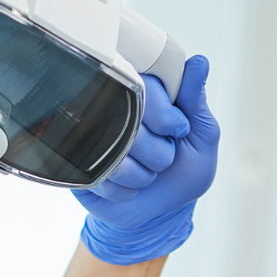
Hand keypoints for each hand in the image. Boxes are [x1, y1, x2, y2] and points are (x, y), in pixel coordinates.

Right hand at [73, 55, 219, 263]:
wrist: (158, 214)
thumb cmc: (182, 171)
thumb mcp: (201, 136)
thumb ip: (196, 101)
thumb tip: (199, 63)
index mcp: (143, 92)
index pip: (145, 85)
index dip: (165, 115)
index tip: (178, 131)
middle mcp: (112, 108)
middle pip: (126, 117)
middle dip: (156, 151)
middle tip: (164, 158)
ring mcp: (89, 135)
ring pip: (111, 150)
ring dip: (139, 174)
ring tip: (146, 174)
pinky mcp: (75, 164)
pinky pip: (96, 175)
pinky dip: (121, 190)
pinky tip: (128, 188)